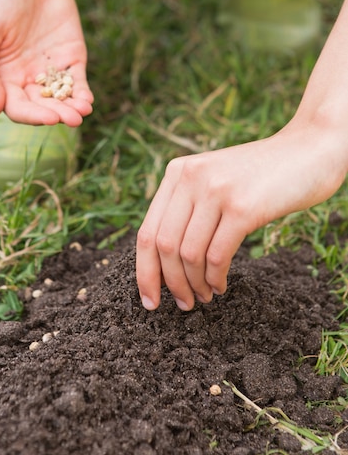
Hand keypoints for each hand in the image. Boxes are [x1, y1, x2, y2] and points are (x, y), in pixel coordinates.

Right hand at [0, 0, 92, 125]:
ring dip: (72, 108)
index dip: (32, 116)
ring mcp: (51, 68)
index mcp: (4, 77)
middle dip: (57, 114)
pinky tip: (87, 100)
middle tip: (71, 119)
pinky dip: (82, 92)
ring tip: (82, 113)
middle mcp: (27, 77)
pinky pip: (77, 81)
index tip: (48, 118)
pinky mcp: (72, 56)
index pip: (17, 107)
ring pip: (62, 98)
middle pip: (42, 106)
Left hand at [136, 122, 345, 310]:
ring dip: (194, 285)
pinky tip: (220, 286)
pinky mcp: (243, 207)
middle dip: (170, 284)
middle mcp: (191, 177)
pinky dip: (215, 279)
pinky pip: (217, 256)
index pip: (147, 231)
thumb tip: (165, 258)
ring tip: (205, 296)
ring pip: (189, 255)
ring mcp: (216, 190)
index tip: (149, 300)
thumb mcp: (215, 177)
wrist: (310, 149)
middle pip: (163, 246)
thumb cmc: (263, 173)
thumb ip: (189, 203)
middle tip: (183, 305)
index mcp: (177, 172)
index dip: (145, 272)